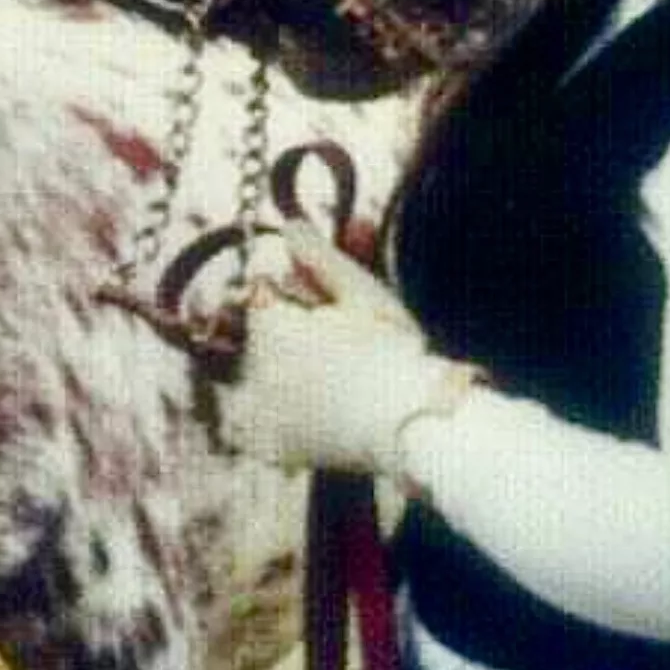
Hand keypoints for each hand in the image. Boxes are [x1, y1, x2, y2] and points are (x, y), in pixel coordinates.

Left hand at [220, 221, 476, 477]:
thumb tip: (288, 224)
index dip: (296, 292)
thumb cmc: (392, 351)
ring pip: (258, 372)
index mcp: (270, 329)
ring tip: (338, 376)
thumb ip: (317, 256)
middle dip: (290, 328)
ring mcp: (261, 413)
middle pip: (260, 332)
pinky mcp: (273, 445)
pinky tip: (318, 406)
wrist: (416, 423)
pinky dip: (278, 412)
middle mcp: (253, 371)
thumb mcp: (360, 292)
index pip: (261, 291)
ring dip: (284, 368)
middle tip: (341, 343)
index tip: (326, 305)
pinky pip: (259, 420)